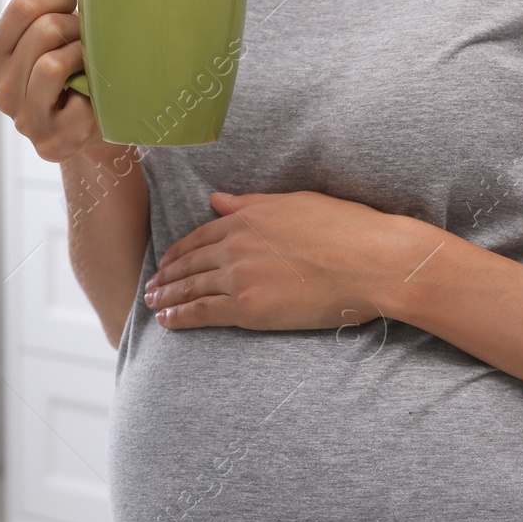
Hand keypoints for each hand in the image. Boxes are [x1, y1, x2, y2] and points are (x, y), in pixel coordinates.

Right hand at [0, 0, 103, 162]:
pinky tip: (93, 91)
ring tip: (89, 57)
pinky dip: (93, 88)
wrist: (99, 120)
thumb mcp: (48, 15)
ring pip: (53, 63)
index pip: (23, 3)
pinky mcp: (51, 140)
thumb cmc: (73, 61)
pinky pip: (75, 99)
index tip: (73, 3)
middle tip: (86, 32)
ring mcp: (23, 118)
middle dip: (75, 23)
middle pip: (43, 29)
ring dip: (83, 52)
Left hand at [142, 190, 443, 330]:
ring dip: (166, 295)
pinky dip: (179, 316)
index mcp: (247, 218)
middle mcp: (236, 245)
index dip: (181, 250)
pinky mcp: (248, 307)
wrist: (371, 261)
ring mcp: (239, 276)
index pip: (201, 236)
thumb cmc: (347, 229)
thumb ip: (252, 204)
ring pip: (191, 287)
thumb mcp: (295, 203)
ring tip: (152, 302)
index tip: (169, 260)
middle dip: (167, 275)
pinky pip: (202, 312)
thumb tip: (218, 200)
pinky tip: (166, 321)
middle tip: (151, 285)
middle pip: (190, 262)